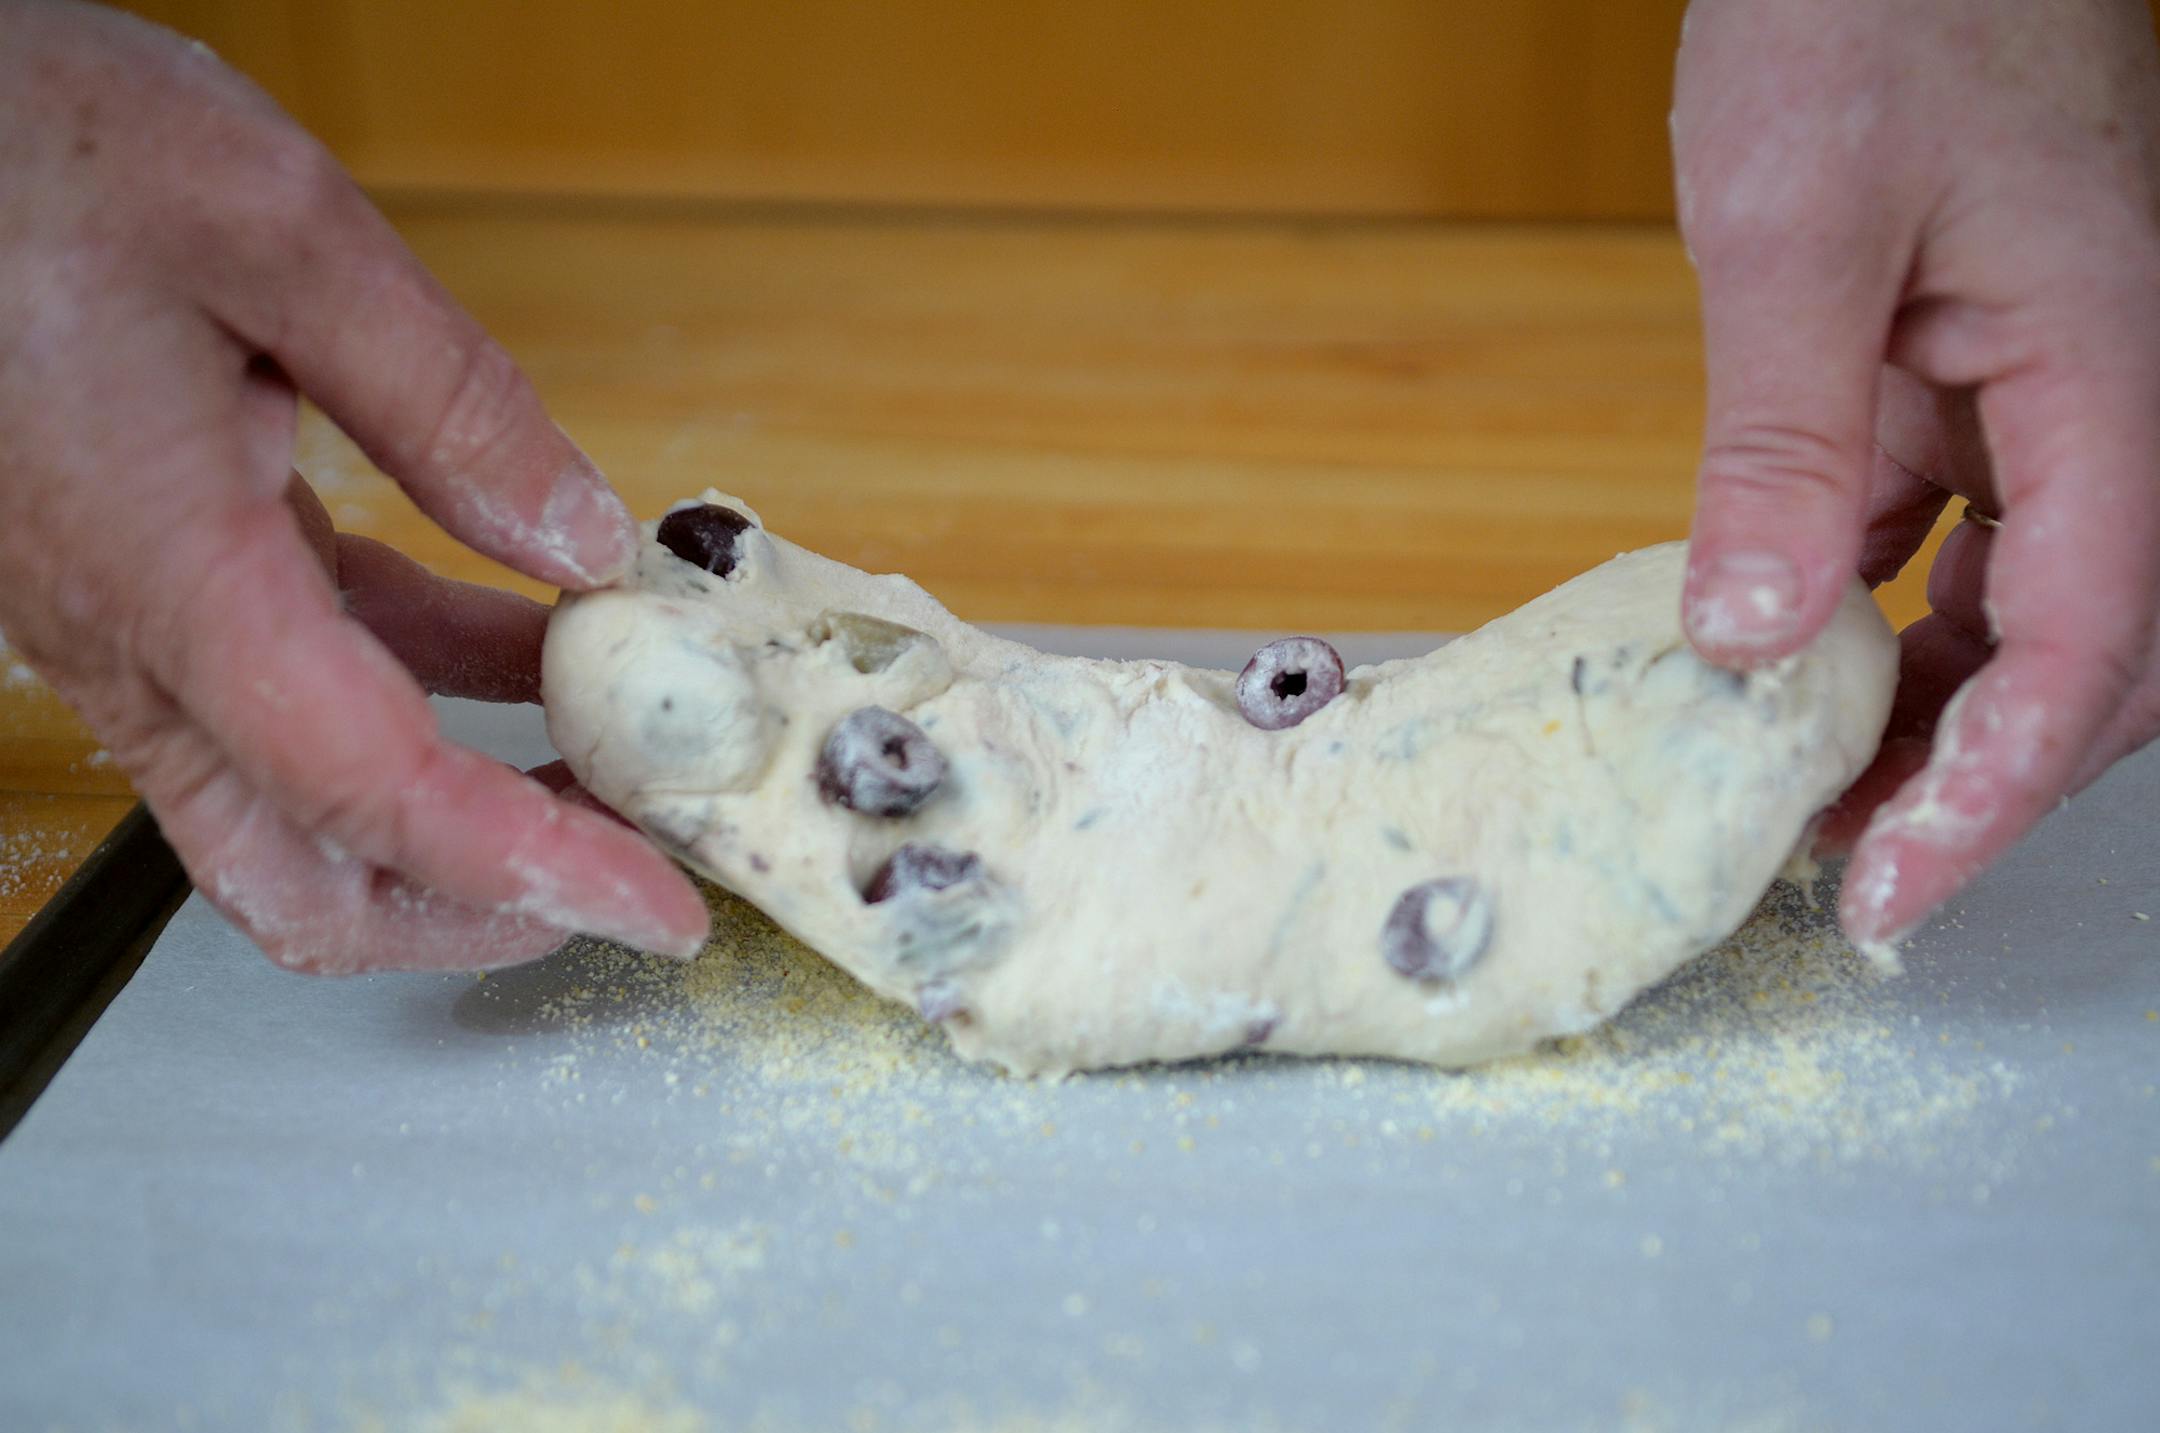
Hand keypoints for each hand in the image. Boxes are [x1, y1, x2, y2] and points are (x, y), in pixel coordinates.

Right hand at [0, 3, 706, 970]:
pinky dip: (419, 690)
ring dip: (460, 802)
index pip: (376, 798)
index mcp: (171, 575)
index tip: (657, 905)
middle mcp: (137, 634)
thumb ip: (446, 399)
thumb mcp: (277, 229)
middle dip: (472, 908)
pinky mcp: (143, 569)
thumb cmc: (24, 147)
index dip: (535, 871)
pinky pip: (291, 680)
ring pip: (295, 794)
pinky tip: (528, 645)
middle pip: (303, 872)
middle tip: (621, 867)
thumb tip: (577, 536)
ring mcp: (132, 615)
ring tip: (616, 755)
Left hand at [1672, 0, 2159, 954]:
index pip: (2087, 646)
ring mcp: (2052, 387)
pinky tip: (1797, 656)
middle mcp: (2111, 396)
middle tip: (1850, 875)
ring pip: (2026, 602)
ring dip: (1933, 711)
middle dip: (1976, 780)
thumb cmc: (1870, 6)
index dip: (1992, 794)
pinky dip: (1888, 612)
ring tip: (1815, 799)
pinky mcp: (1975, 370)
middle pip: (2085, 652)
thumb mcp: (1798, 227)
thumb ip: (1785, 441)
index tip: (1894, 893)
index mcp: (2110, 372)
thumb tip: (1758, 636)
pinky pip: (1957, 530)